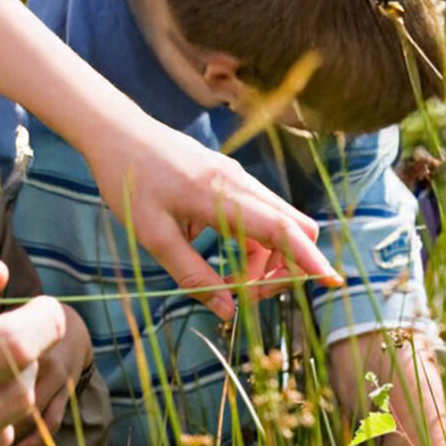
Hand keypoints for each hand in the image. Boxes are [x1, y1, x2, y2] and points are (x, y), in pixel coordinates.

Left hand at [10, 297, 92, 445]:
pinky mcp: (66, 392)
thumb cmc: (19, 326)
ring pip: (31, 411)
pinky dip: (37, 441)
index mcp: (13, 338)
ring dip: (9, 430)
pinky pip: (53, 421)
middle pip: (9, 392)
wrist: (69, 327)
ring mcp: (56, 376)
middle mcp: (39, 357)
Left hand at [81, 120, 339, 320]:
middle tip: (245, 294)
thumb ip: (192, 276)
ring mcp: (238, 178)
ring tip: (226, 283)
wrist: (115, 132)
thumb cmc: (128, 181)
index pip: (282, 229)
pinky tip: (221, 259)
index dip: (309, 259)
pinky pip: (259, 216)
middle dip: (284, 268)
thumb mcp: (153, 236)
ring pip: (277, 225)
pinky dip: (253, 245)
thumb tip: (229, 314)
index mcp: (222, 194)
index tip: (330, 282)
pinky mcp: (230, 179)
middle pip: (293, 228)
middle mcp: (240, 183)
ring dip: (265, 261)